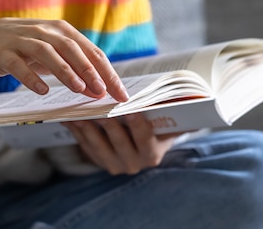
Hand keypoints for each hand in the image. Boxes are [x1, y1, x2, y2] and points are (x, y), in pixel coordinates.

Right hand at [0, 18, 128, 101]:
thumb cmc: (25, 48)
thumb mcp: (52, 55)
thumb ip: (74, 70)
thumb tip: (98, 90)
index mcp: (62, 31)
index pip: (92, 51)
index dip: (108, 72)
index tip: (121, 93)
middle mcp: (45, 32)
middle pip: (72, 49)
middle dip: (89, 70)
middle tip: (102, 91)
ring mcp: (23, 40)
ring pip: (47, 53)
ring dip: (64, 70)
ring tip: (78, 88)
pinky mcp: (3, 52)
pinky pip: (18, 64)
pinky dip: (30, 77)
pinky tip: (42, 91)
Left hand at [63, 113, 179, 174]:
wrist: (143, 143)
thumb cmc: (157, 125)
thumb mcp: (168, 122)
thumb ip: (176, 111)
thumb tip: (194, 97)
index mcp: (152, 155)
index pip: (145, 139)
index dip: (138, 125)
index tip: (131, 110)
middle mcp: (133, 164)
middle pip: (119, 142)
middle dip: (109, 125)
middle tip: (100, 109)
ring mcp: (113, 164)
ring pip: (98, 146)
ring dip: (87, 128)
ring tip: (78, 112)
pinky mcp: (96, 160)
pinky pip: (84, 145)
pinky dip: (76, 131)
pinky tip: (68, 117)